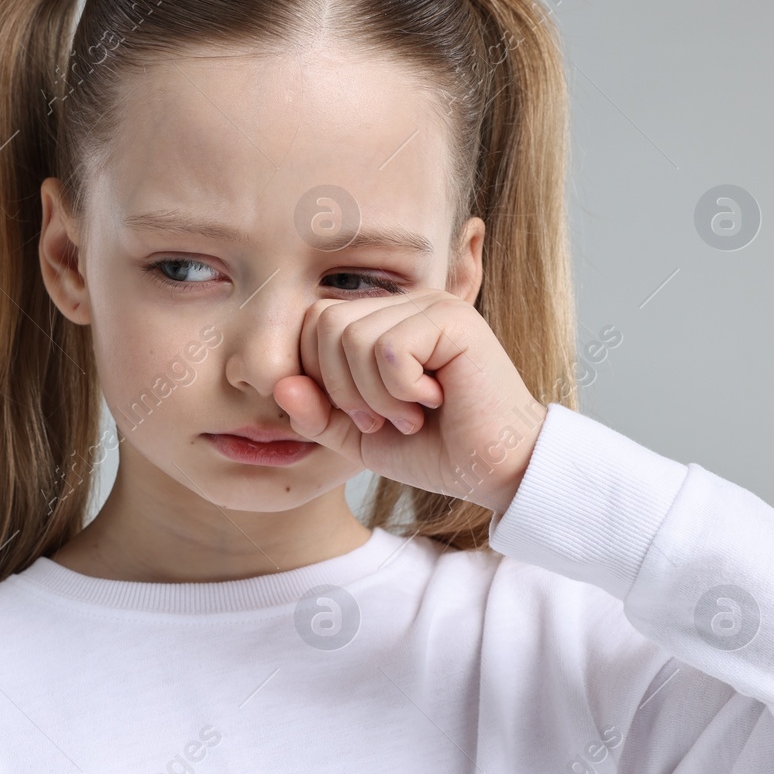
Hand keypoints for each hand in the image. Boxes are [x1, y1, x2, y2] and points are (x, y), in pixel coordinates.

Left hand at [273, 288, 546, 515]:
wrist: (494, 471)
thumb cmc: (433, 450)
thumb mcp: (356, 436)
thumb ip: (314, 412)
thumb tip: (279, 384)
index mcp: (381, 320)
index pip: (311, 323)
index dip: (319, 377)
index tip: (362, 416)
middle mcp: (405, 303)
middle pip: (323, 323)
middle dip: (342, 387)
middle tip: (385, 418)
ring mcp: (430, 305)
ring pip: (351, 337)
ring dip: (374, 394)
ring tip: (411, 413)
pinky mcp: (453, 318)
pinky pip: (387, 349)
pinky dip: (400, 390)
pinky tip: (435, 401)